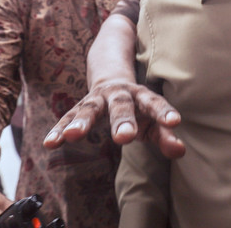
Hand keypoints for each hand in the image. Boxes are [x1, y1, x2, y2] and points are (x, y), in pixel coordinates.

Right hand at [44, 80, 185, 158]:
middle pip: (121, 105)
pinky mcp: (79, 107)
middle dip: (122, 121)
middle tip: (125, 138)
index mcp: (141, 96)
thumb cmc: (138, 108)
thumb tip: (180, 151)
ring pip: (90, 108)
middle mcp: (119, 94)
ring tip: (74, 136)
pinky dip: (59, 130)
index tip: (174, 122)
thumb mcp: (153, 121)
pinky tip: (50, 143)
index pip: (155, 103)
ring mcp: (97, 99)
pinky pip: (67, 118)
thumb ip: (165, 135)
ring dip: (82, 122)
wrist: (111, 79)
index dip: (164, 112)